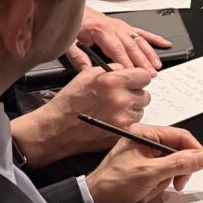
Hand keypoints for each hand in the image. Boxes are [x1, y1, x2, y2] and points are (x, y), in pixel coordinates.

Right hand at [10, 66, 152, 166]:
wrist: (56, 128)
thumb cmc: (70, 101)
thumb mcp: (88, 74)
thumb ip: (113, 69)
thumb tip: (129, 70)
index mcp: (113, 82)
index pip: (145, 76)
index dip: (138, 78)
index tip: (134, 81)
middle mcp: (121, 100)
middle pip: (145, 95)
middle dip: (134, 95)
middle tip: (119, 97)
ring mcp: (122, 119)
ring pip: (140, 110)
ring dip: (131, 109)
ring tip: (112, 110)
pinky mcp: (121, 133)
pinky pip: (134, 124)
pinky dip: (126, 122)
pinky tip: (111, 120)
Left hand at [71, 7, 170, 71]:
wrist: (75, 9)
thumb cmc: (73, 25)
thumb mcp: (68, 42)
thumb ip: (78, 57)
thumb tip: (87, 71)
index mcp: (101, 31)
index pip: (116, 49)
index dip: (126, 62)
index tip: (132, 74)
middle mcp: (115, 28)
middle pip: (132, 46)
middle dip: (142, 61)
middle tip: (150, 74)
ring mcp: (122, 27)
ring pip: (140, 41)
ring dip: (150, 54)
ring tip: (157, 66)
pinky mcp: (126, 26)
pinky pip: (143, 32)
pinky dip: (155, 38)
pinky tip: (165, 44)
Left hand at [85, 124, 202, 202]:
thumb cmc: (112, 184)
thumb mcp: (150, 173)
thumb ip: (179, 163)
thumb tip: (201, 157)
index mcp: (145, 134)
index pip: (181, 136)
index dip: (196, 150)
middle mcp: (146, 142)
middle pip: (179, 152)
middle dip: (178, 171)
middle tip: (178, 182)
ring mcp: (145, 157)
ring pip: (173, 167)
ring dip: (165, 182)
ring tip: (151, 189)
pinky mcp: (145, 170)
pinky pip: (163, 176)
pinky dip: (159, 187)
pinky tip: (146, 192)